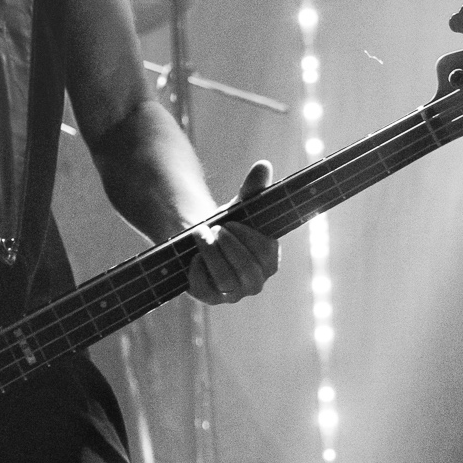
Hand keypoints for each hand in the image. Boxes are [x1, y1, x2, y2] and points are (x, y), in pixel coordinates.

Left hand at [185, 160, 279, 304]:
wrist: (200, 236)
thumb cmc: (228, 222)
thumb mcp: (241, 205)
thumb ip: (254, 188)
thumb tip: (263, 165)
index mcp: (269, 261)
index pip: (266, 255)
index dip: (248, 238)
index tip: (232, 221)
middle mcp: (255, 281)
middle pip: (249, 273)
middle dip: (231, 247)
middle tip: (217, 228)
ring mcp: (232, 293)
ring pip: (227, 281)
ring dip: (212, 255)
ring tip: (202, 235)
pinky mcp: (210, 297)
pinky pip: (205, 290)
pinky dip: (197, 270)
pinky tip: (193, 257)